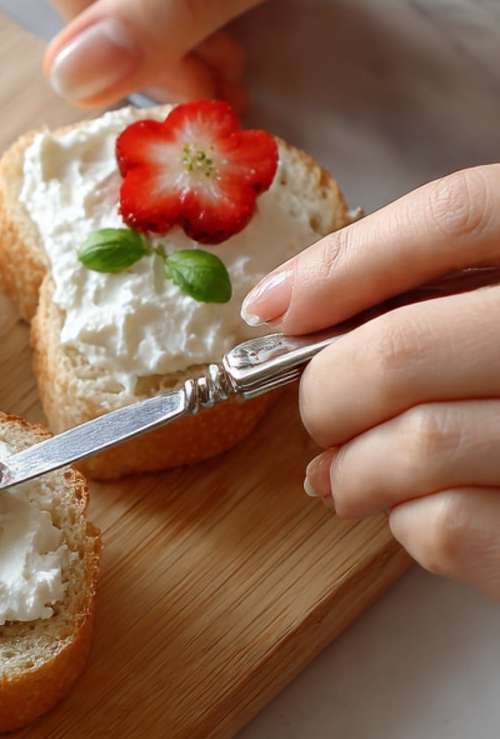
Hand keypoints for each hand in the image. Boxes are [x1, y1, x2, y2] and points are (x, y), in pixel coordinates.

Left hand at [239, 165, 499, 601]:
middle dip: (325, 393)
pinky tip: (413, 513)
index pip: (463, 214)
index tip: (274, 305)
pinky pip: (445, 525)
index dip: (348, 262)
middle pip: (400, 349)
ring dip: (352, 471)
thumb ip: (440, 294)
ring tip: (347, 479)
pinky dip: (404, 523)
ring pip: (415, 444)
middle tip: (322, 416)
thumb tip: (289, 312)